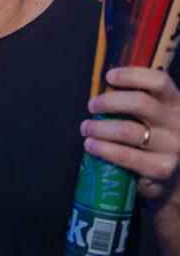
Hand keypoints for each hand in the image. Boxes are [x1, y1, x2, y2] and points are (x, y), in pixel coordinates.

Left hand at [82, 67, 179, 203]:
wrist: (172, 180)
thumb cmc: (156, 144)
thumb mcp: (156, 120)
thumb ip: (138, 106)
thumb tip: (102, 92)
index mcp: (176, 105)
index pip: (159, 81)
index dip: (132, 75)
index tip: (109, 77)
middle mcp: (178, 123)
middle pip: (139, 102)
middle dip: (109, 101)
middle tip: (92, 106)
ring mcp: (172, 147)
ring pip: (127, 130)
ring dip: (99, 127)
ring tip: (86, 127)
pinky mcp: (161, 168)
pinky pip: (125, 155)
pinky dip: (103, 149)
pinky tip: (91, 145)